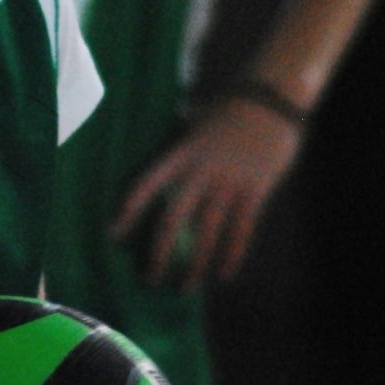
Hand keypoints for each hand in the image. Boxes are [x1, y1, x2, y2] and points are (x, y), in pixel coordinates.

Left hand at [111, 100, 300, 287]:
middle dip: (159, 253)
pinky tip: (224, 276)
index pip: (146, 184)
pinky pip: (242, 229)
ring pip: (206, 232)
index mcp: (181, 152)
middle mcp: (201, 169)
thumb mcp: (195, 122)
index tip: (113, 235)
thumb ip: (179, 143)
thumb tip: (162, 156)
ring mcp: (229, 180)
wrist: (272, 97)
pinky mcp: (256, 189)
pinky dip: (232, 254)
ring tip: (185, 288)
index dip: (128, 212)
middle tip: (150, 279)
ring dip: (195, 264)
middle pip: (173, 218)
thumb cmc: (230, 108)